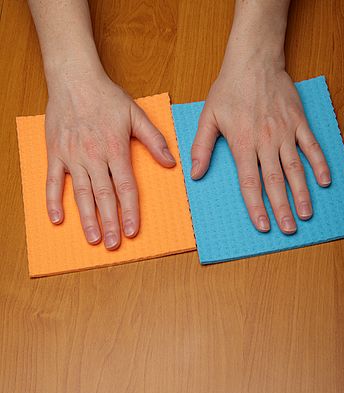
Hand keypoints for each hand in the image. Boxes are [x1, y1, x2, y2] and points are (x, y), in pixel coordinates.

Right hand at [45, 73, 175, 248]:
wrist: (73, 77)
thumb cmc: (106, 96)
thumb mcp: (136, 114)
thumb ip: (154, 140)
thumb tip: (171, 163)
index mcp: (115, 149)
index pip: (125, 187)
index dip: (130, 211)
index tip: (133, 230)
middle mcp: (93, 156)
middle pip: (104, 196)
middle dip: (109, 223)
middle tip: (114, 244)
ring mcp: (72, 156)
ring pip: (80, 193)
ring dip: (86, 218)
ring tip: (93, 239)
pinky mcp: (55, 153)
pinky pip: (53, 181)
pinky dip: (53, 201)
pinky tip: (57, 219)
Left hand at [191, 61, 330, 234]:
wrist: (254, 59)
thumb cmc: (229, 89)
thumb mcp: (208, 117)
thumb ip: (201, 148)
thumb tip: (194, 175)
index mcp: (243, 144)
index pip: (250, 183)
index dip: (256, 207)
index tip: (263, 226)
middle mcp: (265, 141)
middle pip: (275, 181)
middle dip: (282, 208)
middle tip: (288, 229)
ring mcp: (284, 132)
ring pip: (295, 168)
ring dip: (302, 193)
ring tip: (306, 214)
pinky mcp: (298, 122)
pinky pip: (311, 146)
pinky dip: (320, 163)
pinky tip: (324, 181)